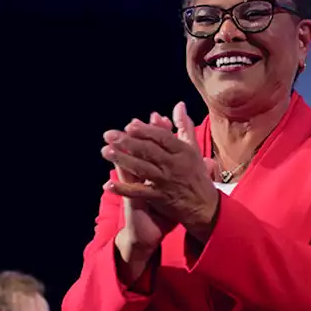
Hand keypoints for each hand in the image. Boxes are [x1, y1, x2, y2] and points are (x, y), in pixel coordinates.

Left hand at [104, 103, 218, 239]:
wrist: (204, 206)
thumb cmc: (196, 175)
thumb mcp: (193, 149)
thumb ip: (184, 126)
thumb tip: (179, 105)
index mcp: (182, 151)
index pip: (162, 137)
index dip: (145, 131)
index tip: (130, 125)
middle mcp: (173, 165)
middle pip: (148, 151)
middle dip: (127, 142)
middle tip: (109, 135)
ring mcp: (165, 181)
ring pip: (141, 168)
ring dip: (122, 159)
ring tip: (106, 151)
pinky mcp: (159, 197)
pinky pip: (138, 192)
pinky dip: (123, 189)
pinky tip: (109, 184)